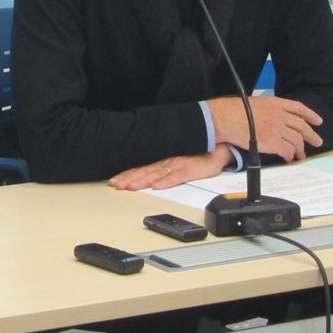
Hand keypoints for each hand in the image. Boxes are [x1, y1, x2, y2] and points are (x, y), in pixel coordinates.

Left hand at [108, 144, 233, 190]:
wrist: (218, 146)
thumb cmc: (199, 153)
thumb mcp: (179, 159)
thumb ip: (165, 167)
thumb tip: (151, 178)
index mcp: (164, 160)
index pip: (142, 168)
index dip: (127, 175)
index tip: (114, 181)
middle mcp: (168, 161)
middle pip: (144, 172)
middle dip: (128, 179)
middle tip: (115, 185)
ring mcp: (178, 165)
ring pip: (156, 175)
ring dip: (141, 181)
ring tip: (129, 186)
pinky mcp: (190, 170)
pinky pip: (176, 177)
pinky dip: (165, 182)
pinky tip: (156, 186)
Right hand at [209, 95, 322, 161]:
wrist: (226, 118)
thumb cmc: (234, 110)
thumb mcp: (254, 102)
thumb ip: (267, 109)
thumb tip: (270, 117)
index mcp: (276, 103)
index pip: (298, 108)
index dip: (310, 115)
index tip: (318, 121)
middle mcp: (280, 115)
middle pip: (301, 126)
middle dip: (311, 135)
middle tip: (318, 142)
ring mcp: (278, 129)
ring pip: (297, 140)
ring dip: (300, 149)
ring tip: (301, 155)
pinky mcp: (274, 142)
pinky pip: (287, 150)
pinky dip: (289, 155)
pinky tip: (288, 158)